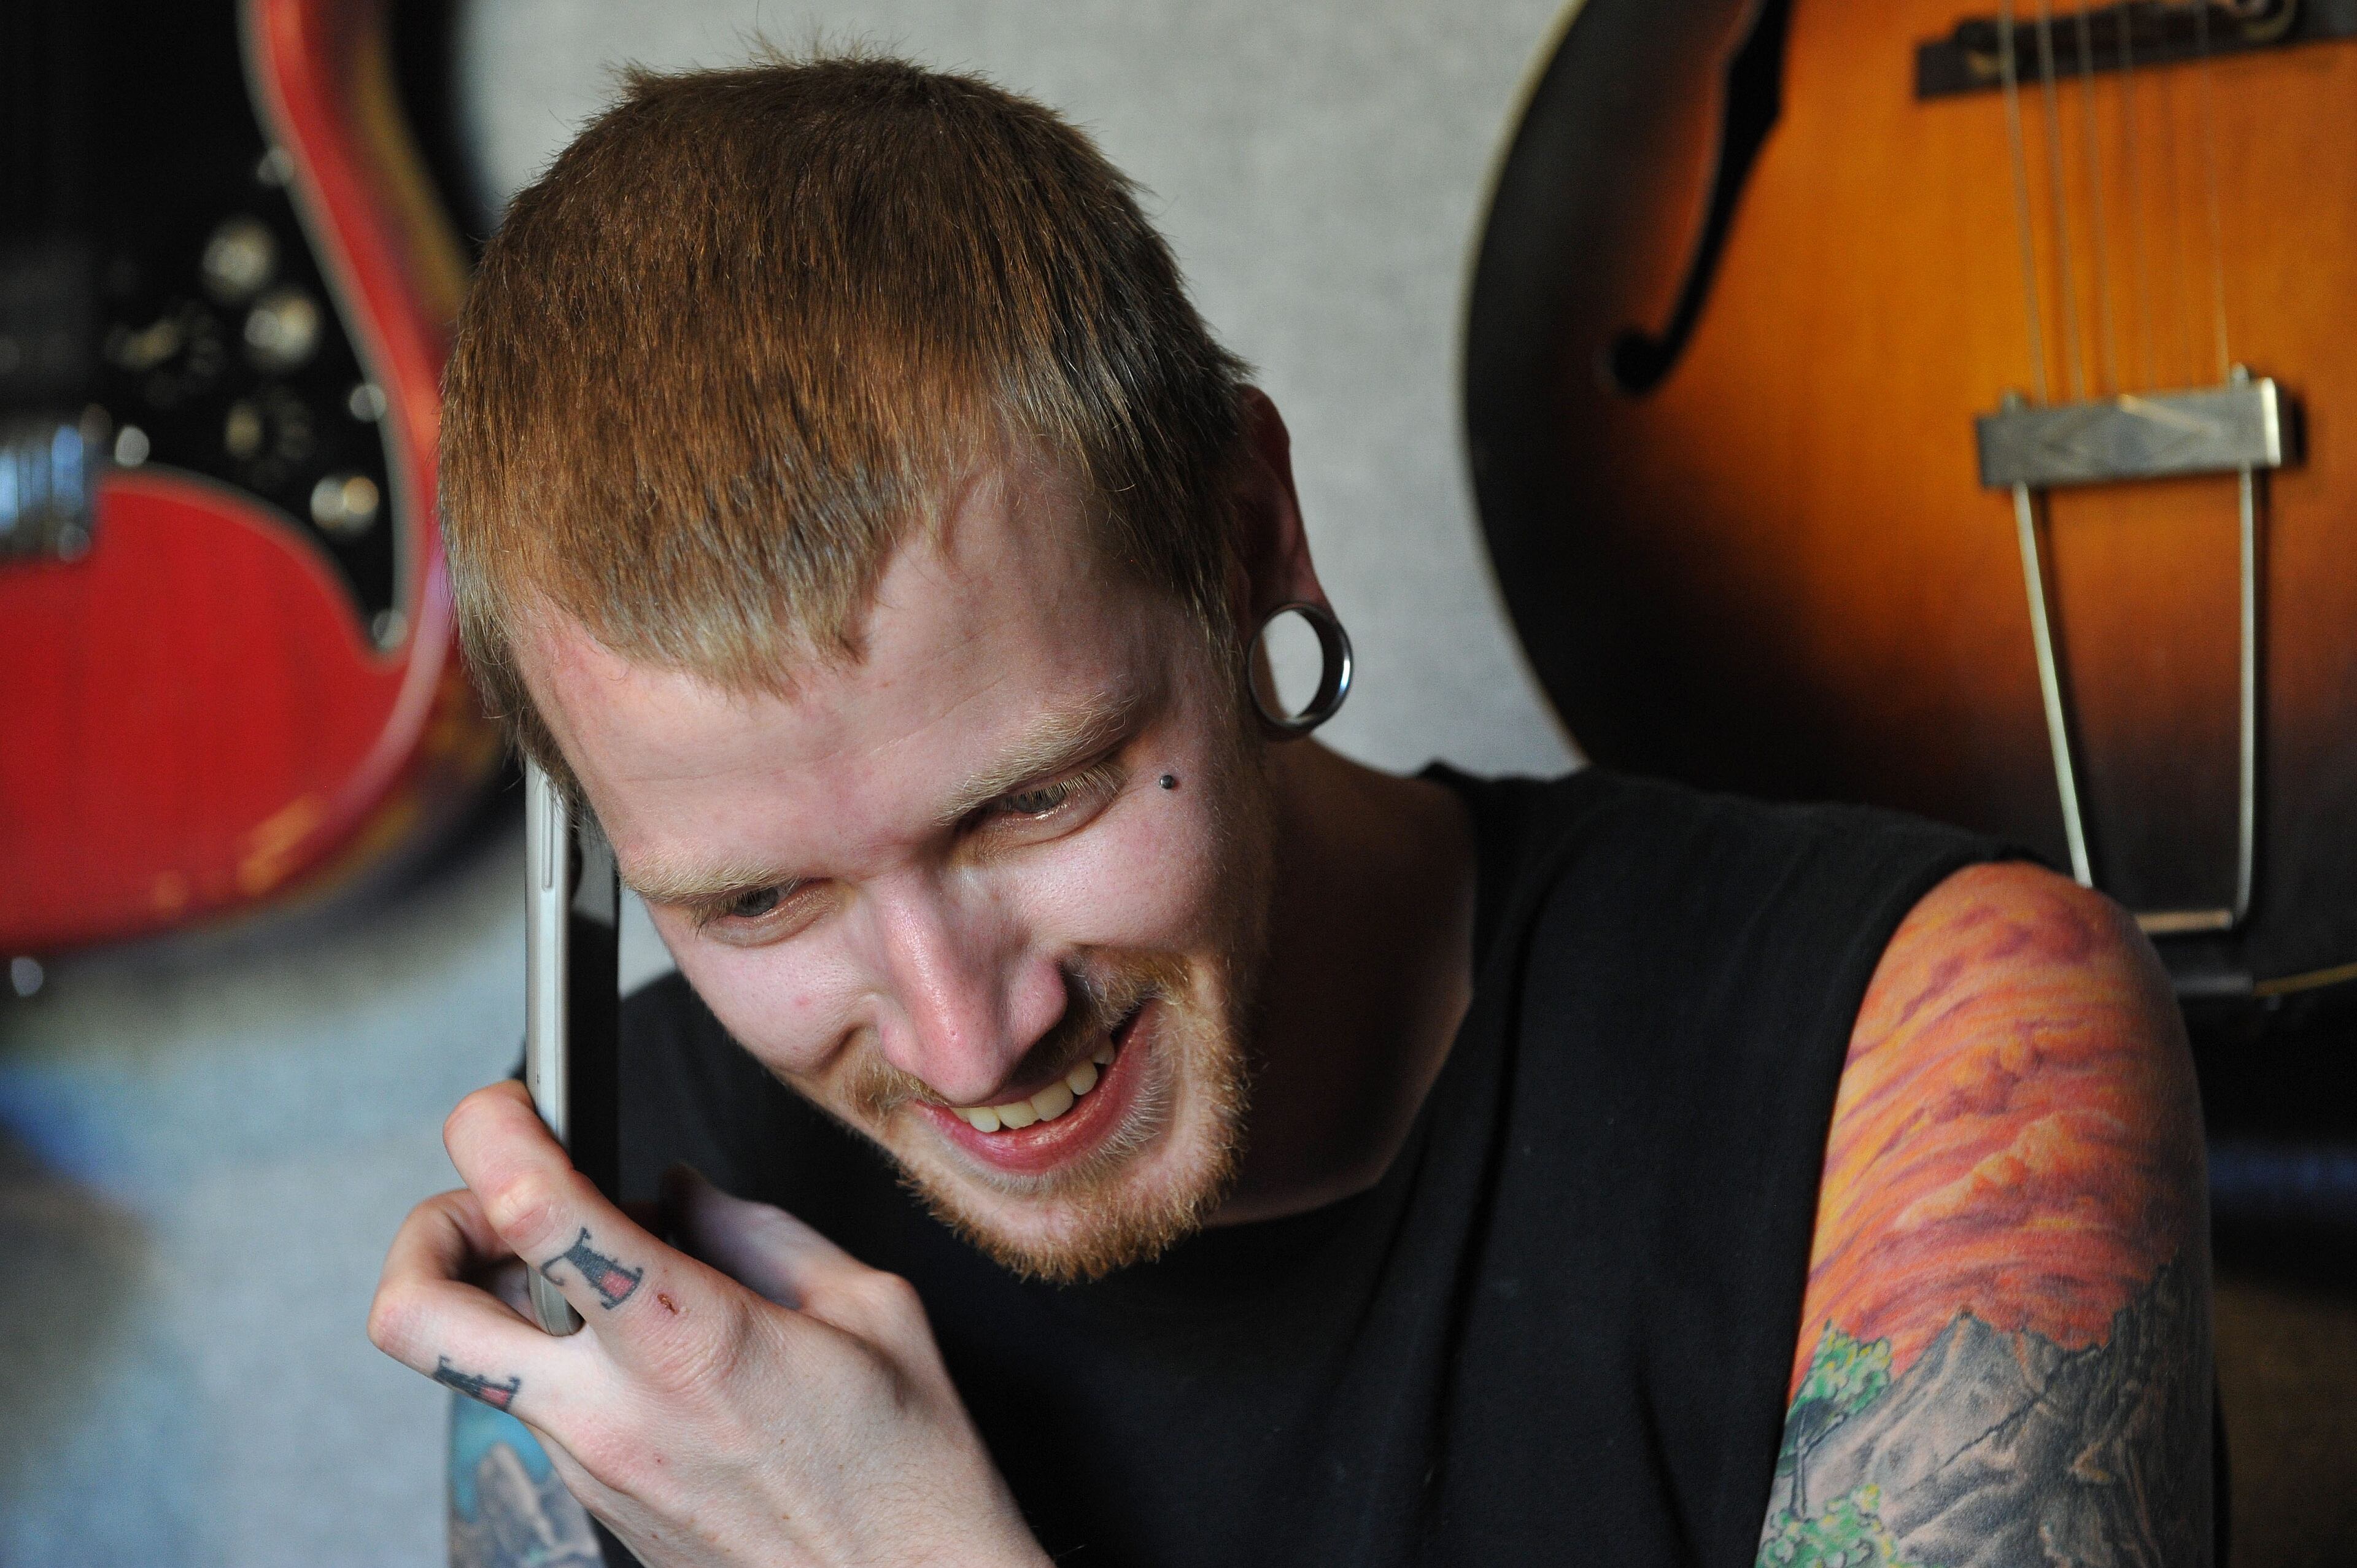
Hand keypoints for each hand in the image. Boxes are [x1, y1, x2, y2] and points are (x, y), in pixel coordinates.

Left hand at [369, 1080, 1047, 1567]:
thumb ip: (755, 1230)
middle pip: (412, 1315)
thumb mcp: (873, 1306)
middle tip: (498, 1202)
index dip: (495, 1131)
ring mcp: (587, 1469)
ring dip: (513, 1292)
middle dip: (425, 1232)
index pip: (534, 1214)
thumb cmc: (911, 1468)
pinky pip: (537, 1404)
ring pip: (477, 1356)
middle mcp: (609, 1413)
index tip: (517, 1102)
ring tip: (610, 1271)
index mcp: (688, 1341)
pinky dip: (566, 1353)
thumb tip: (672, 1192)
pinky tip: (650, 1345)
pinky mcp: (592, 1503)